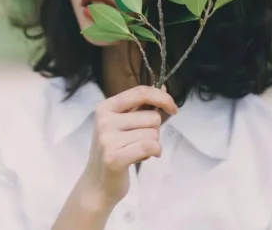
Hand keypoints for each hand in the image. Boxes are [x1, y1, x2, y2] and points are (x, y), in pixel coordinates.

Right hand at [79, 85, 177, 208]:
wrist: (98, 182)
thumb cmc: (116, 149)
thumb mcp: (124, 123)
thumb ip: (142, 106)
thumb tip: (164, 87)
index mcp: (106, 107)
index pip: (140, 92)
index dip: (162, 97)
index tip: (173, 108)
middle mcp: (104, 120)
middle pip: (152, 116)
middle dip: (155, 131)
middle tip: (140, 141)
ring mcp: (107, 139)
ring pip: (153, 133)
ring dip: (153, 144)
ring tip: (137, 150)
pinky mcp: (114, 158)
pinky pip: (150, 147)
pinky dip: (155, 152)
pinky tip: (144, 157)